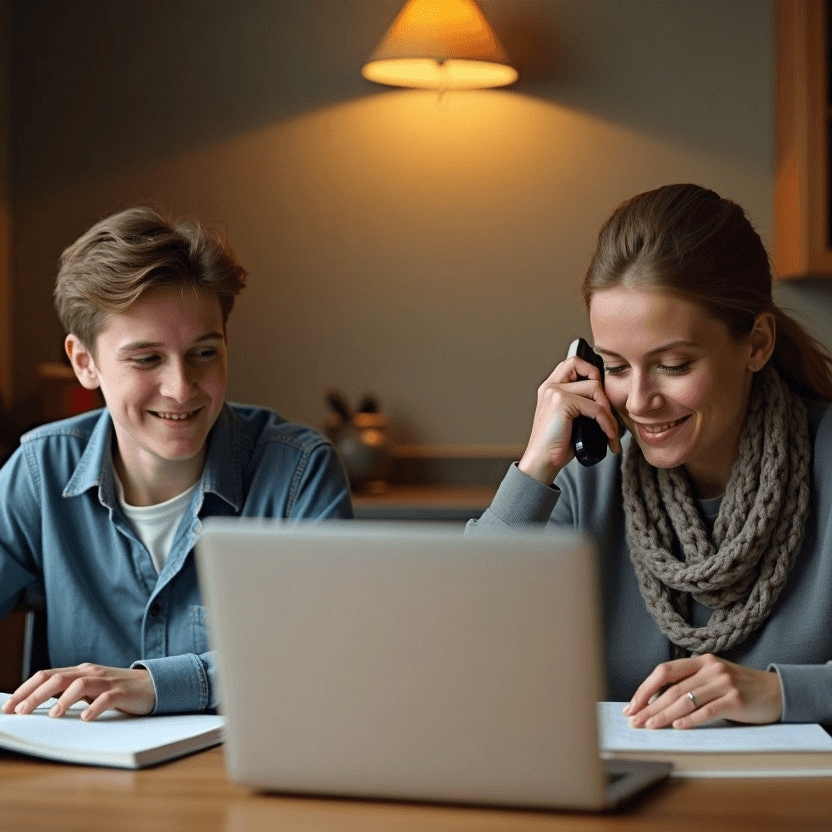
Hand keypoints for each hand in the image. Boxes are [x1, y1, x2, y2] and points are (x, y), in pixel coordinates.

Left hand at [1, 664, 155, 721]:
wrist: (151, 685)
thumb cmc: (115, 690)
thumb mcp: (88, 689)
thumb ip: (67, 693)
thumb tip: (34, 706)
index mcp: (79, 671)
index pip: (46, 675)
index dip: (25, 689)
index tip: (8, 707)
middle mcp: (91, 673)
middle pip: (58, 678)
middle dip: (36, 695)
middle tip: (21, 712)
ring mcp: (107, 681)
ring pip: (80, 684)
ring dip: (64, 699)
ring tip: (53, 715)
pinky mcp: (122, 692)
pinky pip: (107, 698)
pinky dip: (95, 707)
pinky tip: (86, 718)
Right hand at [517, 354, 620, 483]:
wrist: (541, 463)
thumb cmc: (557, 446)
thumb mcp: (570, 419)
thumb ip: (582, 403)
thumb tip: (609, 399)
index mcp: (550, 387)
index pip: (574, 363)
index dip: (593, 373)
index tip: (603, 398)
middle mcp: (550, 386)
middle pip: (588, 370)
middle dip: (605, 392)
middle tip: (610, 416)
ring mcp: (554, 392)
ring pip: (596, 389)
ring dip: (609, 413)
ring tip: (611, 432)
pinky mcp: (561, 403)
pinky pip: (596, 408)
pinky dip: (608, 424)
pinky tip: (609, 438)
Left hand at [623, 654, 782, 728]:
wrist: (776, 691)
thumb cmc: (738, 687)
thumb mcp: (712, 678)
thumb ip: (689, 685)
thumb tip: (655, 704)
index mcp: (700, 661)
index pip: (664, 671)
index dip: (645, 689)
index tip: (631, 706)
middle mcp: (710, 668)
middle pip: (672, 689)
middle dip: (650, 707)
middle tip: (635, 721)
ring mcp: (723, 683)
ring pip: (686, 700)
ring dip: (665, 715)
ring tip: (650, 726)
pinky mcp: (736, 699)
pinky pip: (708, 710)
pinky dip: (691, 720)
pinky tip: (678, 727)